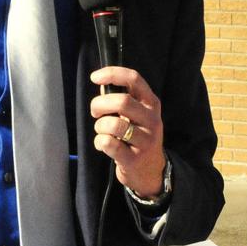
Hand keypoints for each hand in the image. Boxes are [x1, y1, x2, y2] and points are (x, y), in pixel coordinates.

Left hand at [89, 66, 165, 198]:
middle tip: (95, 112)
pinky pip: (108, 144)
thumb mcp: (136, 115)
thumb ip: (121, 98)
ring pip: (113, 124)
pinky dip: (99, 142)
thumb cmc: (137, 136)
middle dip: (99, 104)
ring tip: (102, 131)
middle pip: (122, 101)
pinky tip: (103, 145)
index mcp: (151, 104)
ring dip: (99, 126)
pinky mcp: (135, 159)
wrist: (150, 171)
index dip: (113, 74)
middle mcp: (152, 120)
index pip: (135, 80)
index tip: (94, 77)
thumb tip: (100, 81)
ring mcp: (146, 141)